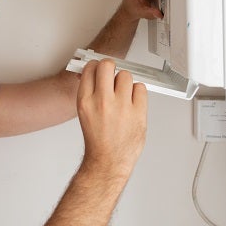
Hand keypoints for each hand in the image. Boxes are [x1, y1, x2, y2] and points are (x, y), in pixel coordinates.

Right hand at [76, 59, 147, 177]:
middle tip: (112, 75)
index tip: (99, 70)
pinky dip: (138, 92)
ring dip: (125, 82)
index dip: (96, 67)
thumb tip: (92, 74)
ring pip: (126, 75)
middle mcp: (102, 101)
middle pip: (107, 65)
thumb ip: (89, 92)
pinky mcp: (138, 112)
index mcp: (85, 101)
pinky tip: (132, 102)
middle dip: (110, 67)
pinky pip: (140, 87)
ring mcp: (121, 106)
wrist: (108, 161)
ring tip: (123, 95)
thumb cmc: (98, 140)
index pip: (90, 68)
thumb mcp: (85, 113)